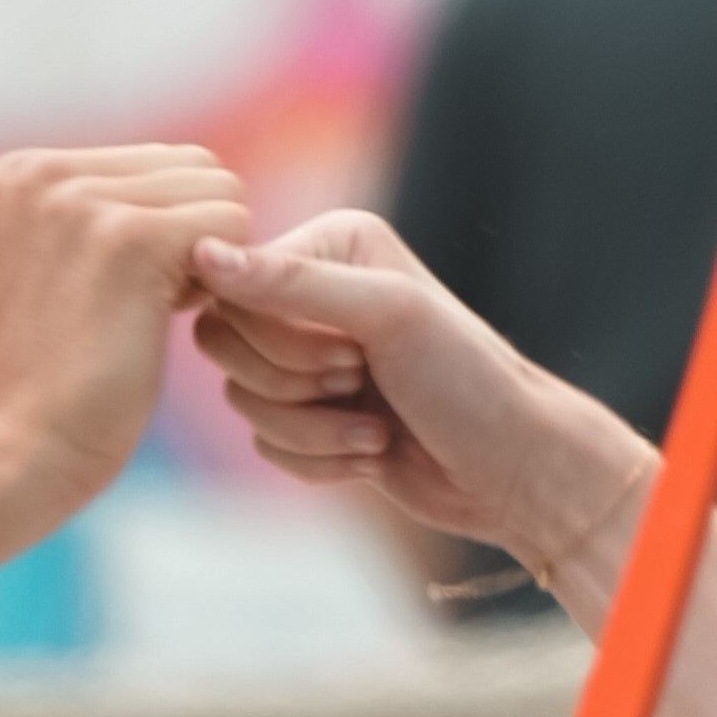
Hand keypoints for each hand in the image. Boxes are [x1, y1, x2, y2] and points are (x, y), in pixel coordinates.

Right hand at [0, 144, 251, 505]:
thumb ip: (113, 207)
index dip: (168, 230)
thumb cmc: (54, 376)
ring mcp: (81, 199)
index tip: (120, 290)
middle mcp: (45, 169)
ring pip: (221, 192)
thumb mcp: (63, 263)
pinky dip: (222, 282)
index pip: (161, 160)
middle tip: (141, 304)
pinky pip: (233, 226)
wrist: (17, 447)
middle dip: (196, 235)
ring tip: (145, 312)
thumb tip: (213, 176)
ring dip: (212, 260)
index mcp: (24, 169)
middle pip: (197, 166)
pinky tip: (166, 322)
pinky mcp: (126, 236)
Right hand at [193, 214, 650, 578]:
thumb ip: (292, 284)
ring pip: (241, 401)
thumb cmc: (468, 381)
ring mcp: (311, 361)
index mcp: (330, 246)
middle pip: (223, 345)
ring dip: (313, 430)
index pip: (231, 290)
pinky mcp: (313, 419)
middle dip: (293, 385)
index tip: (354, 353)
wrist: (513, 470)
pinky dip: (318, 459)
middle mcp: (314, 296)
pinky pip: (265, 444)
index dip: (278, 339)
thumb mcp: (387, 315)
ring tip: (378, 429)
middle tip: (361, 384)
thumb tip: (202, 255)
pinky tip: (374, 453)